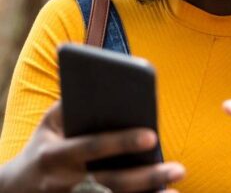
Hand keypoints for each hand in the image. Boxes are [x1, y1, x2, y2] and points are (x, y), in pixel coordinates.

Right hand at [0, 102, 184, 192]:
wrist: (14, 190)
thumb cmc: (44, 144)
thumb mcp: (50, 122)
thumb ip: (74, 104)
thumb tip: (109, 85)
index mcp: (56, 154)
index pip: (93, 146)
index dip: (122, 142)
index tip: (152, 135)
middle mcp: (64, 182)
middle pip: (110, 182)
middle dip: (146, 176)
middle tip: (178, 168)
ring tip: (174, 189)